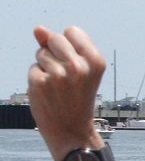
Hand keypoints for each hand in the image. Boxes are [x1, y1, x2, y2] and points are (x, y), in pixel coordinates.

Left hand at [27, 25, 106, 160]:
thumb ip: (60, 47)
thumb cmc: (77, 99)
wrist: (73, 131)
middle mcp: (78, 67)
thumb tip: (38, 29)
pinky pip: (33, 69)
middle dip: (55, 53)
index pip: (72, 31)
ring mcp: (58, 75)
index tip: (76, 65)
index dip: (69, 45)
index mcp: (95, 62)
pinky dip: (37, 80)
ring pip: (41, 54)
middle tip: (66, 79)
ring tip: (58, 87)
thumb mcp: (81, 71)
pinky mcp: (39, 83)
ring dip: (45, 67)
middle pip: (54, 39)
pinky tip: (48, 94)